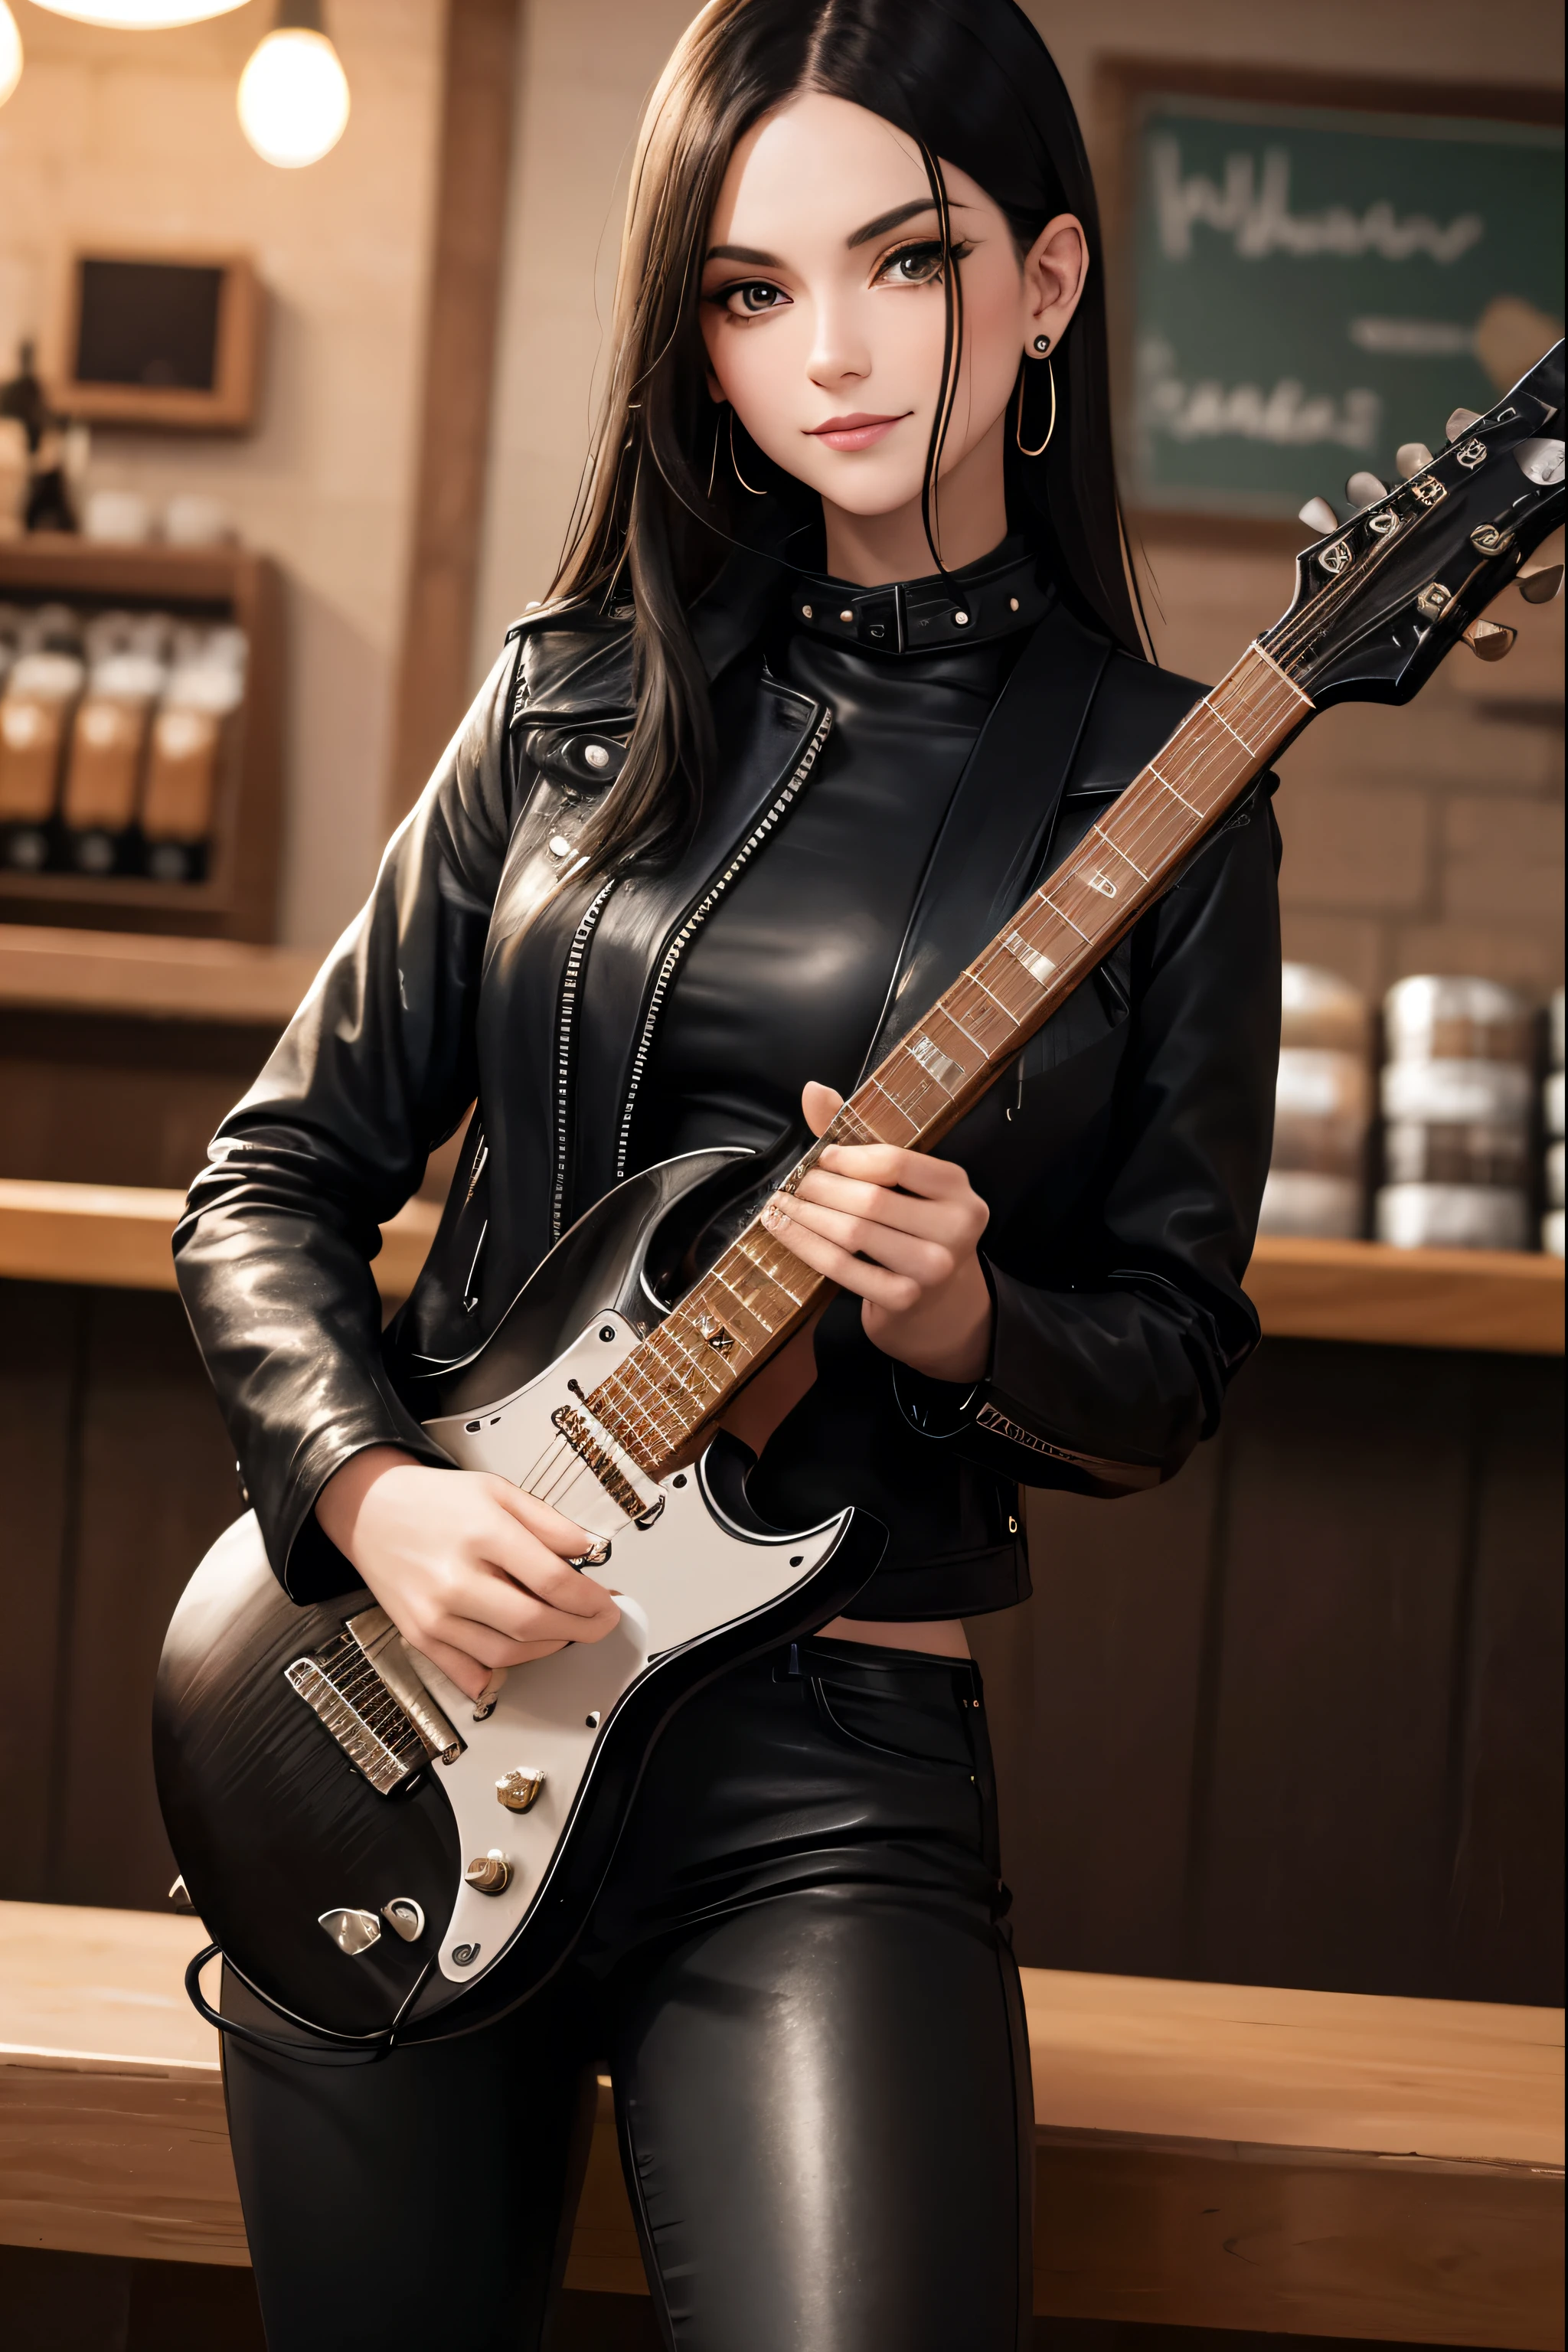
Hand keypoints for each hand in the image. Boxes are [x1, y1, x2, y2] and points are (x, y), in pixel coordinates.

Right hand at [314, 1448, 619, 1703]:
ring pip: (507, 1654)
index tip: (608, 1603)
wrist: (370, 1510)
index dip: (592, 1600)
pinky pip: (469, 1673)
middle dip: (580, 1630)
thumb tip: (588, 1551)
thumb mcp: (498, 1491)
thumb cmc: (434, 1500)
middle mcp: (456, 1579)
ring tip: (562, 1631)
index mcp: (482, 1534)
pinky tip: (519, 1655)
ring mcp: (435, 1614)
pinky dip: (500, 1675)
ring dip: (547, 1649)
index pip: (553, 1581)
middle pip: (534, 1623)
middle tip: (598, 1625)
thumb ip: (548, 1522)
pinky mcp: (419, 1636)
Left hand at [761, 1082, 993, 1384]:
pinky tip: (784, 1231)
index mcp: (957, 1189)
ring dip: (806, 1217)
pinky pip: (841, 1268)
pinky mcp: (904, 1299)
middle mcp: (955, 1227)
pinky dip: (805, 1245)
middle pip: (871, 1199)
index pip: (896, 1162)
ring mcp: (932, 1268)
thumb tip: (812, 1090)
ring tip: (781, 1205)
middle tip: (793, 1184)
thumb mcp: (902, 1184)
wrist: (937, 1305)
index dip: (849, 1157)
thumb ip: (859, 1138)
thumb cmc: (911, 1230)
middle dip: (820, 1188)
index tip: (822, 1157)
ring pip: (853, 1233)